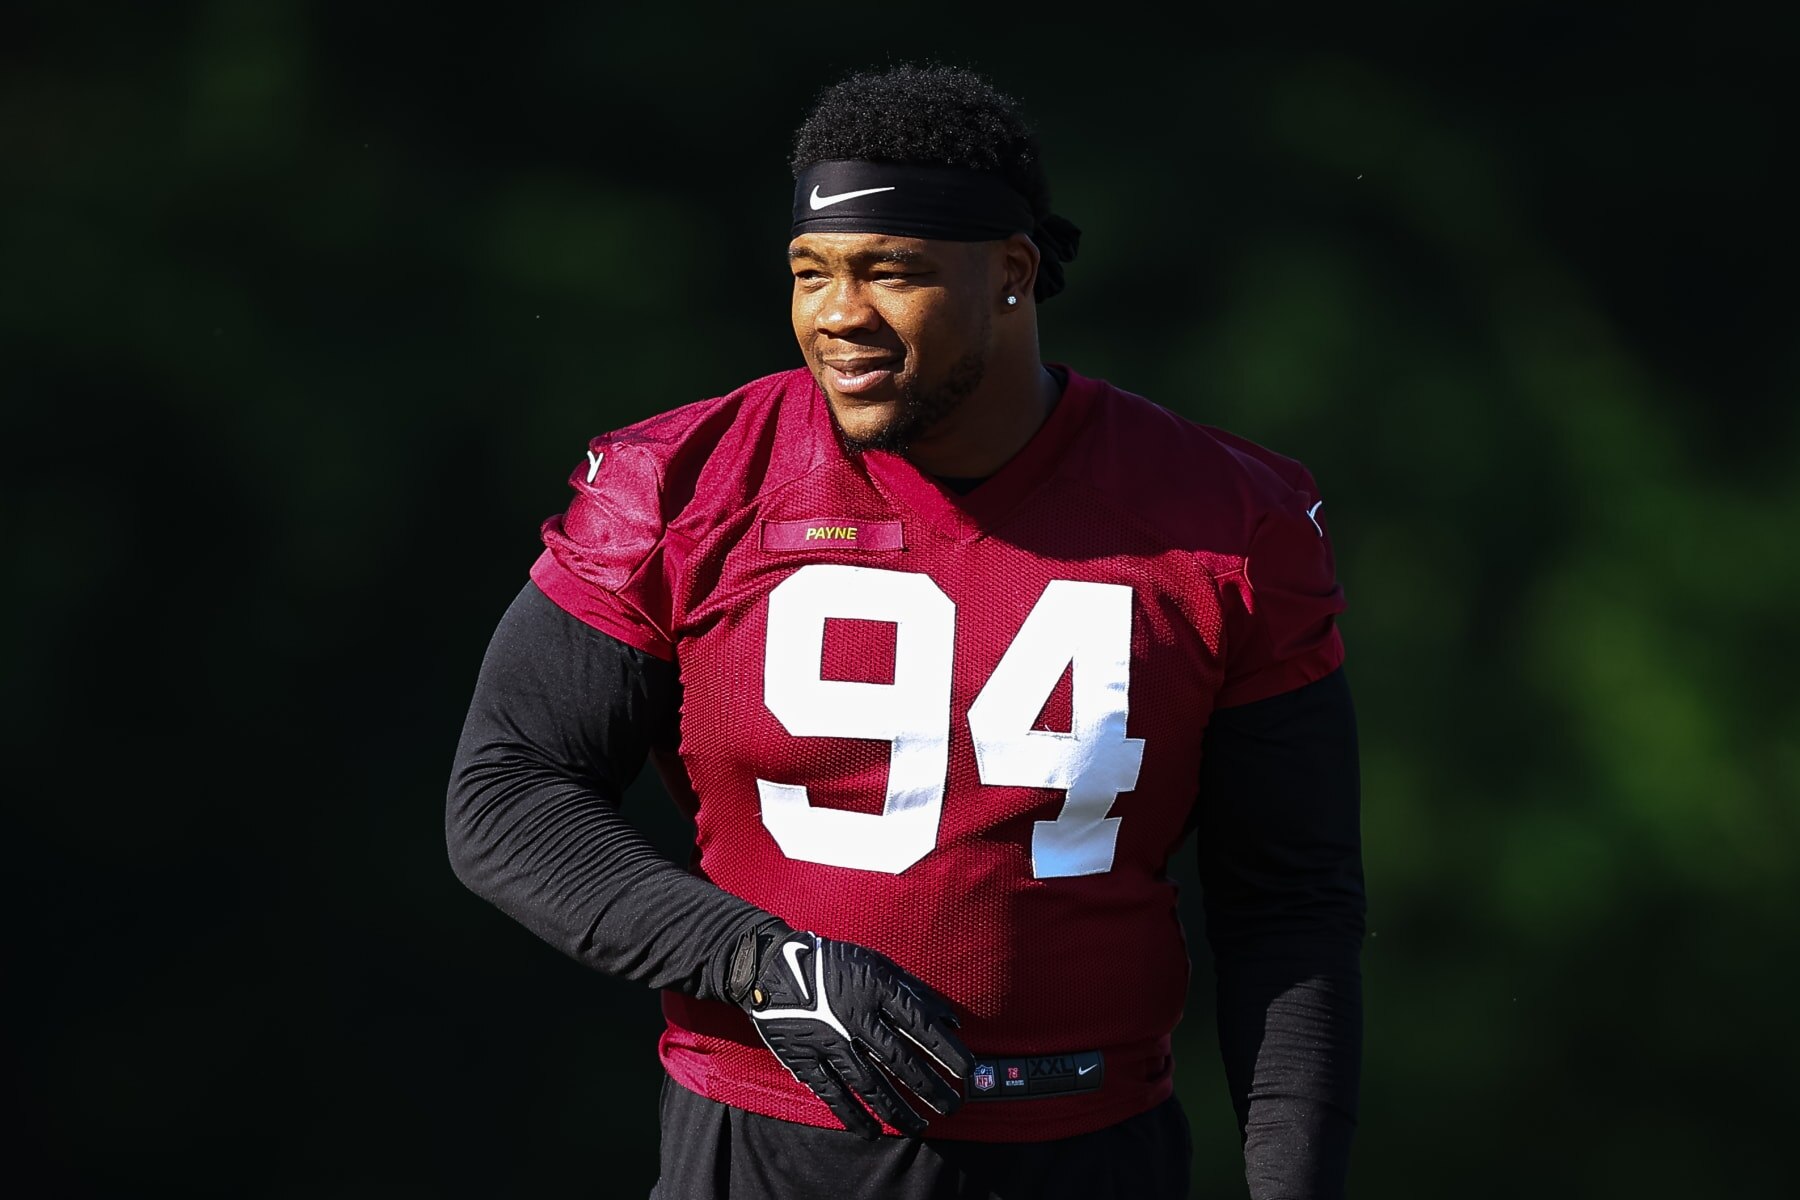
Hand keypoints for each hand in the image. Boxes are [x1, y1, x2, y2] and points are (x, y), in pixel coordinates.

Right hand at [727, 924, 974, 1138]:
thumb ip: (915, 992)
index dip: (946, 1051)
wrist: (771, 968)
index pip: (920, 1025)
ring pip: (871, 1084)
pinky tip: (874, 1132)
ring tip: (921, 1126)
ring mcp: (830, 1041)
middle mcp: (855, 1017)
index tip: (968, 1071)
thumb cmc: (833, 965)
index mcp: (875, 990)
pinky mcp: (806, 1059)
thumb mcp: (876, 965)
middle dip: (931, 1088)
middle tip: (953, 1106)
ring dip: (899, 1109)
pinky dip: (854, 1116)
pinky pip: (834, 1094)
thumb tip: (952, 1021)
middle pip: (901, 1060)